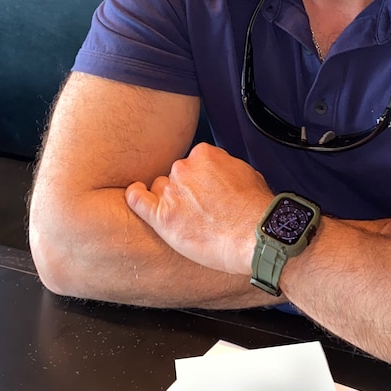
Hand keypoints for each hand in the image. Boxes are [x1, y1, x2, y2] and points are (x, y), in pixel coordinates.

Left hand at [125, 142, 272, 275]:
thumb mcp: (247, 173)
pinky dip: (135, 196)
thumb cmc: (255, 209)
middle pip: (175, 176)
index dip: (200, 178)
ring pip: (160, 190)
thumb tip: (220, 174)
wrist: (255, 235)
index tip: (206, 190)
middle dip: (185, 190)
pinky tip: (137, 195)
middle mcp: (184, 170)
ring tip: (187, 217)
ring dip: (169, 200)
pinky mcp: (163, 217)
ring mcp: (172, 193)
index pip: (193, 163)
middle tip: (201, 208)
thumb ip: (225, 168)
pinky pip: (138, 200)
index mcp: (204, 155)